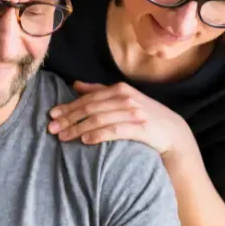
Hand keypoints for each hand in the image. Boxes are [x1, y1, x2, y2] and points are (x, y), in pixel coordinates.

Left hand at [47, 81, 192, 158]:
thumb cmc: (144, 115)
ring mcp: (133, 113)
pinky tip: (85, 140)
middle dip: (68, 118)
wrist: (172, 132)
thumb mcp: (123, 99)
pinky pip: (114, 131)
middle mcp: (125, 98)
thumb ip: (99, 91)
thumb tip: (75, 84)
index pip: (88, 98)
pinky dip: (97, 135)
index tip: (52, 115)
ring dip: (78, 129)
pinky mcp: (140, 128)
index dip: (68, 106)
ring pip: (98, 119)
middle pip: (90, 108)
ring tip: (63, 137)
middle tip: (52, 129)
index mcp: (119, 89)